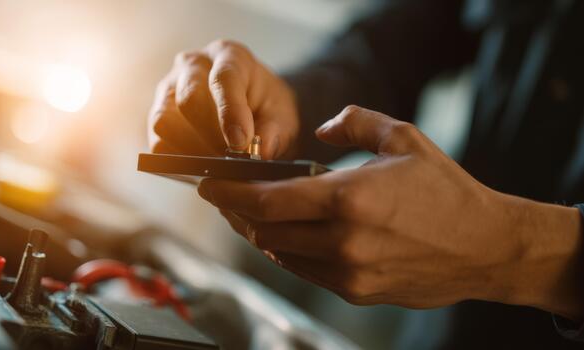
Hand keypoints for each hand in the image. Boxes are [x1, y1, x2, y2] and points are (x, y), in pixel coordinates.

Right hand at [148, 39, 298, 158]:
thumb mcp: (282, 115)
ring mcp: (169, 89)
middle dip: (210, 136)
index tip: (240, 142)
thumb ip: (276, 131)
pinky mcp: (158, 116)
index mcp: (229, 55)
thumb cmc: (266, 107)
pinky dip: (177, 160)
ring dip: (189, 150)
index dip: (230, 112)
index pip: (223, 78)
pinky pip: (157, 142)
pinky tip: (199, 167)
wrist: (252, 107)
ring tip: (215, 165)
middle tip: (231, 160)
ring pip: (164, 121)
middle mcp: (193, 66)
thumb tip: (262, 150)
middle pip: (188, 98)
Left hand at [198, 105, 583, 318]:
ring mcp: (348, 272)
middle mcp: (342, 240)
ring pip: (281, 254)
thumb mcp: (404, 139)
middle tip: (225, 197)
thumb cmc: (446, 191)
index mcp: (349, 198)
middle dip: (238, 212)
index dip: (230, 192)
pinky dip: (289, 252)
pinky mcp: (356, 291)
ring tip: (254, 214)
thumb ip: (355, 123)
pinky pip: (306, 271)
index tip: (207, 184)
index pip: (268, 199)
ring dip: (261, 233)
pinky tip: (290, 235)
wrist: (485, 247)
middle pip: (265, 230)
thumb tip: (322, 130)